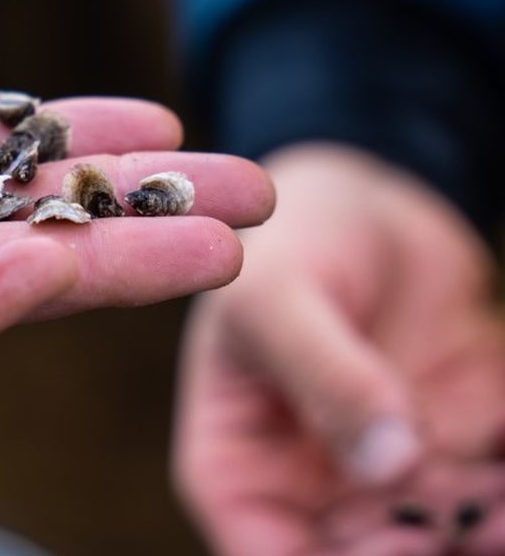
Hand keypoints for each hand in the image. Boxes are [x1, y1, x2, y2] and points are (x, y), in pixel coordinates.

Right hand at [176, 143, 504, 554]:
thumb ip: (326, 376)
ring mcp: (388, 475)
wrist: (363, 198)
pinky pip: (490, 499)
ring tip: (502, 495)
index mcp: (240, 467)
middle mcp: (312, 488)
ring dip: (483, 527)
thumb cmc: (288, 241)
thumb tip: (388, 464)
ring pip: (439, 540)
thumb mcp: (278, 298)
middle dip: (423, 547)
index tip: (406, 540)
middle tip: (474, 516)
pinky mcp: (454, 452)